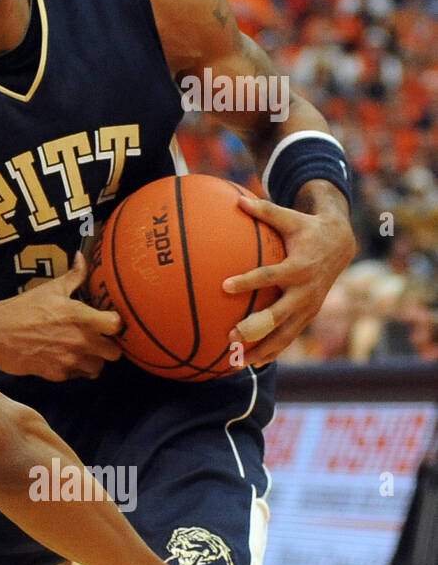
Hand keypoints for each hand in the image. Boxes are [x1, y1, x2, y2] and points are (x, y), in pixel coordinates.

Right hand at [0, 251, 122, 380]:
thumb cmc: (21, 309)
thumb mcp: (49, 288)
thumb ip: (74, 276)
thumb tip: (83, 257)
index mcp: (79, 316)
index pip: (116, 325)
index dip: (116, 324)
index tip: (110, 321)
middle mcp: (78, 340)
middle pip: (114, 353)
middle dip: (109, 346)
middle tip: (99, 339)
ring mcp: (68, 360)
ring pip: (97, 368)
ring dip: (93, 361)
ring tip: (83, 351)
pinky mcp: (57, 375)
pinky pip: (76, 376)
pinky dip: (73, 369)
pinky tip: (64, 358)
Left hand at [222, 194, 355, 367]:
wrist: (341, 245)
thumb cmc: (306, 229)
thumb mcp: (290, 217)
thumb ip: (264, 210)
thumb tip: (237, 199)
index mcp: (300, 266)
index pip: (271, 276)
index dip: (249, 281)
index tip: (224, 286)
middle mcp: (306, 291)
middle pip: (279, 315)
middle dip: (256, 328)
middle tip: (230, 337)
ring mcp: (308, 307)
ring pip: (285, 335)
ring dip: (262, 350)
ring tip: (236, 364)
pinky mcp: (307, 317)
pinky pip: (289, 338)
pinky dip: (271, 352)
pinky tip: (250, 364)